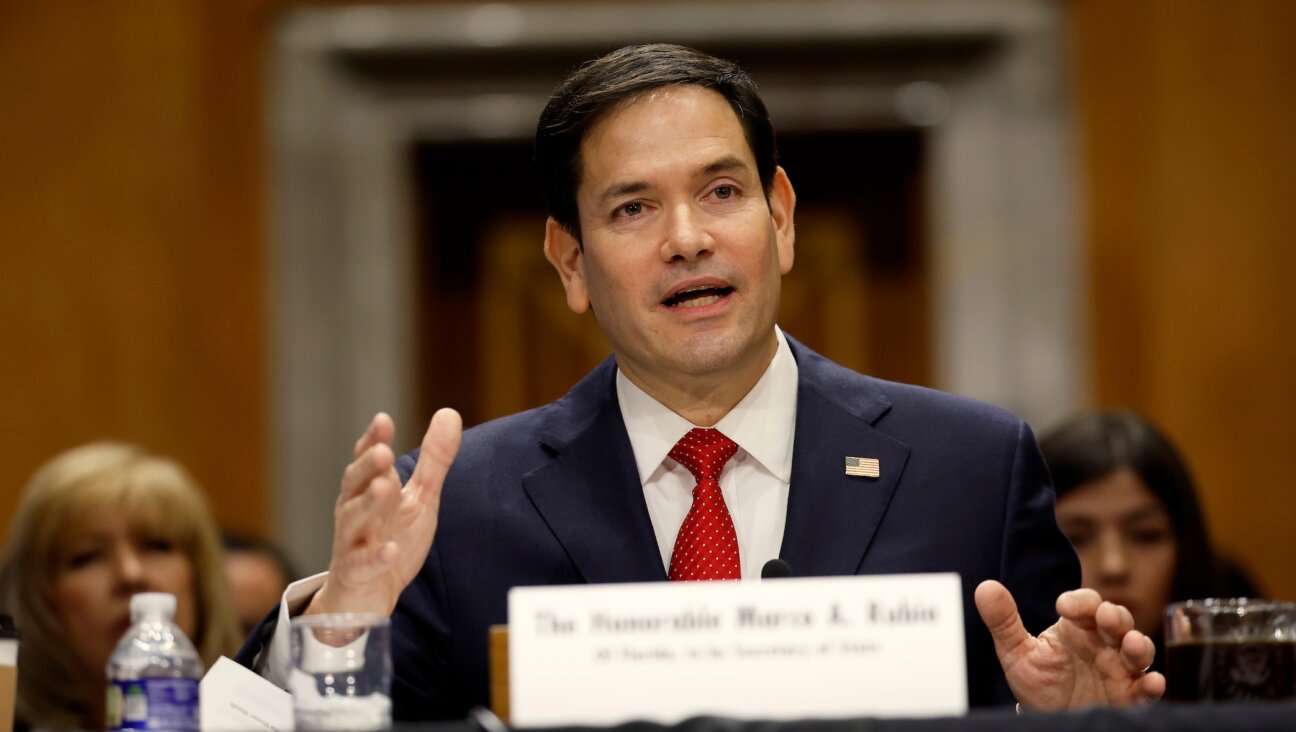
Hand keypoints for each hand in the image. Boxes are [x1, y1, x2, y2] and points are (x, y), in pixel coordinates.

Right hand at [306, 408, 462, 617]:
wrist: (369, 594)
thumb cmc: (391, 537)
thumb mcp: (420, 497)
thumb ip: (434, 460)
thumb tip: (449, 413)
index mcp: (369, 488)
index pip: (367, 459)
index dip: (372, 440)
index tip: (383, 421)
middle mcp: (355, 510)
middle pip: (354, 485)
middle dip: (367, 468)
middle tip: (383, 453)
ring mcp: (351, 542)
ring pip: (353, 520)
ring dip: (368, 505)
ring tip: (384, 489)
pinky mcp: (355, 573)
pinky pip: (362, 564)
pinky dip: (375, 557)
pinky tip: (390, 551)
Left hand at [975, 580, 1165, 709]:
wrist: (1047, 718)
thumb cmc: (1037, 682)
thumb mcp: (1016, 652)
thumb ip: (1003, 621)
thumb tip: (985, 587)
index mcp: (1078, 628)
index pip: (1086, 604)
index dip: (1080, 601)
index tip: (1063, 605)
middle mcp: (1103, 644)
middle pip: (1118, 621)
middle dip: (1115, 617)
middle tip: (1105, 617)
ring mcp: (1118, 669)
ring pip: (1138, 651)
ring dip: (1139, 646)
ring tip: (1132, 645)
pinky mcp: (1129, 696)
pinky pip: (1147, 688)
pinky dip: (1153, 684)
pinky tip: (1152, 682)